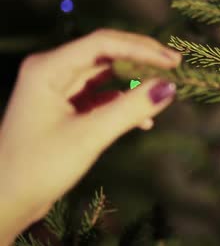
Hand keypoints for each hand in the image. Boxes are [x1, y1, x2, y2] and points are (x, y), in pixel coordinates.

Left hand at [0, 29, 180, 243]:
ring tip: (165, 88)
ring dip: (135, 80)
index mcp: (48, 68)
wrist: (5, 201)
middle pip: (106, 53)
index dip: (142, 49)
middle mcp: (52, 70)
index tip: (174, 63)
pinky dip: (123, 102)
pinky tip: (143, 119)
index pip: (103, 44)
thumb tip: (169, 88)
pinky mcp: (65, 107)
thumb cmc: (39, 167)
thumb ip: (131, 109)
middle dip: (142, 59)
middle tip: (177, 66)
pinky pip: (101, 95)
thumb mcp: (89, 136)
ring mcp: (58, 88)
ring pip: (106, 74)